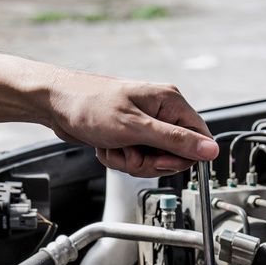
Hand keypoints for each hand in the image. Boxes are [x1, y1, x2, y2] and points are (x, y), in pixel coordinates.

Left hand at [46, 70, 218, 176]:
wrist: (56, 104)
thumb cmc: (90, 105)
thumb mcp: (136, 128)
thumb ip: (175, 140)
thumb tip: (210, 150)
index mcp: (170, 102)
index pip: (198, 138)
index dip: (182, 157)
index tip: (160, 161)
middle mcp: (160, 112)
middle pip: (174, 154)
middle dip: (149, 162)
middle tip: (131, 152)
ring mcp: (144, 125)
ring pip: (152, 160)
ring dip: (130, 161)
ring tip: (114, 147)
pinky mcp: (129, 135)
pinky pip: (134, 159)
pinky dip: (118, 159)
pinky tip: (106, 147)